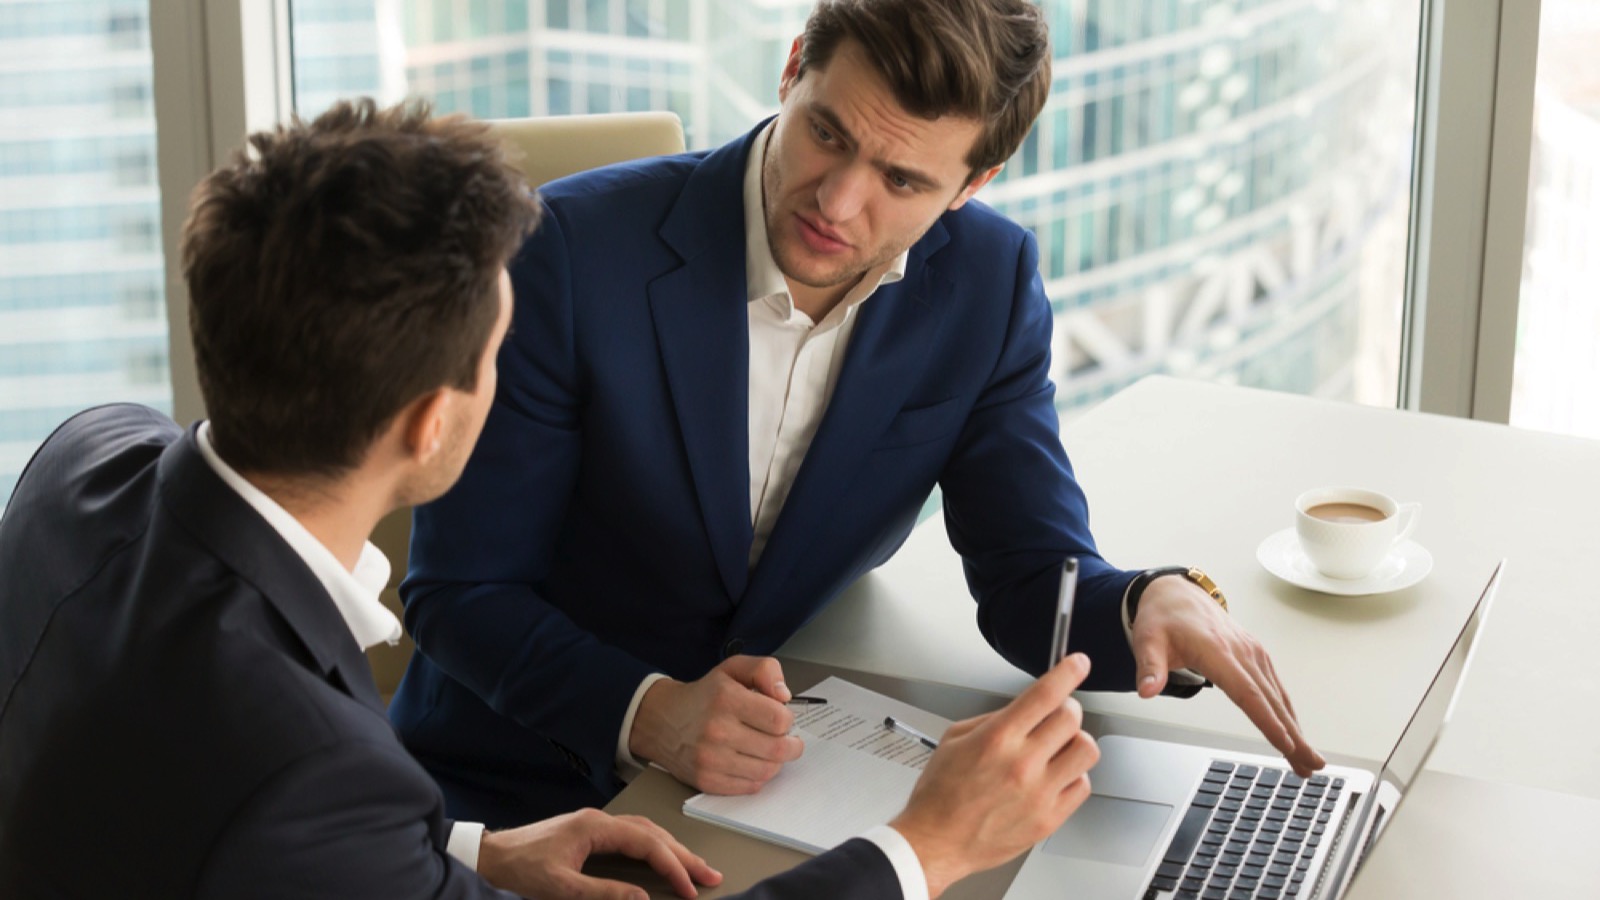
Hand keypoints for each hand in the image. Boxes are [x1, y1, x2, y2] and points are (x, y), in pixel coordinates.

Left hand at [477, 808, 722, 898]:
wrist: (490, 857)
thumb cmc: (520, 869)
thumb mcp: (561, 888)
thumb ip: (604, 893)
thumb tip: (643, 898)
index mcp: (596, 828)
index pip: (648, 844)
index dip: (673, 867)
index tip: (691, 888)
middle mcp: (599, 821)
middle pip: (653, 833)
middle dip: (684, 855)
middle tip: (711, 875)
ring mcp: (595, 825)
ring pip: (646, 832)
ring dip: (672, 849)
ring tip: (694, 867)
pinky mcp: (588, 833)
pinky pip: (633, 835)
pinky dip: (654, 846)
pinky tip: (661, 856)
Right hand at [627, 655, 803, 793]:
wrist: (663, 720)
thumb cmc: (704, 696)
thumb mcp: (733, 669)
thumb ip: (765, 670)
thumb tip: (784, 695)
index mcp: (726, 699)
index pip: (779, 719)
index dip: (787, 719)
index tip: (781, 718)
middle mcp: (717, 730)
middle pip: (778, 749)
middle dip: (790, 745)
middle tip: (786, 739)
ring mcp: (710, 759)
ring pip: (767, 771)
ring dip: (775, 762)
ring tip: (767, 749)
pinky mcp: (707, 781)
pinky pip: (750, 787)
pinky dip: (757, 776)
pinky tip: (750, 762)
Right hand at [889, 653, 1099, 897]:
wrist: (936, 841)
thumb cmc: (940, 795)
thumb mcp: (955, 739)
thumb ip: (995, 719)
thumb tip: (1026, 708)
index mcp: (997, 739)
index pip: (1045, 694)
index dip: (1068, 672)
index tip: (1077, 664)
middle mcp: (1022, 764)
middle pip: (1072, 717)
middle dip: (1066, 709)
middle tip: (1056, 715)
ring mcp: (1039, 793)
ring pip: (1086, 750)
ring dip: (1075, 742)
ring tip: (1057, 749)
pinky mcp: (1049, 819)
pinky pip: (1082, 785)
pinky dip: (1073, 776)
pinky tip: (1054, 777)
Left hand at [1130, 574, 1325, 775]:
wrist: (1178, 593)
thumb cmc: (1163, 617)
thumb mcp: (1147, 639)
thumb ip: (1149, 667)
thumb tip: (1147, 690)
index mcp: (1217, 650)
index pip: (1246, 692)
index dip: (1267, 720)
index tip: (1285, 743)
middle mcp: (1242, 652)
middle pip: (1271, 700)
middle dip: (1294, 736)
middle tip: (1312, 765)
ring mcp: (1253, 653)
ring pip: (1279, 697)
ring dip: (1297, 729)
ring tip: (1310, 760)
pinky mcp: (1256, 655)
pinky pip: (1275, 688)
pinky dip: (1288, 713)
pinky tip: (1296, 733)